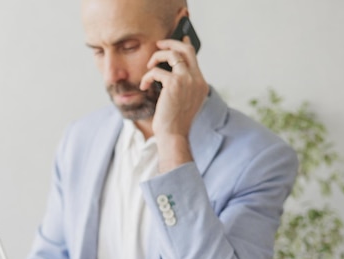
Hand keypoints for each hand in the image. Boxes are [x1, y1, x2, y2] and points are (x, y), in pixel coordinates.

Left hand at [139, 36, 208, 171]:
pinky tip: (143, 87)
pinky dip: (147, 77)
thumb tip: (170, 72)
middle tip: (158, 44)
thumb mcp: (182, 101)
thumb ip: (182, 86)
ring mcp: (187, 80)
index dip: (185, 46)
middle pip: (186, 50)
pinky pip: (156, 71)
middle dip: (171, 43)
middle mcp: (196, 79)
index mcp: (200, 84)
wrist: (173, 135)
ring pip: (172, 54)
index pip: (194, 57)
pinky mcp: (174, 83)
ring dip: (156, 57)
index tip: (179, 39)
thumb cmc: (174, 121)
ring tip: (149, 66)